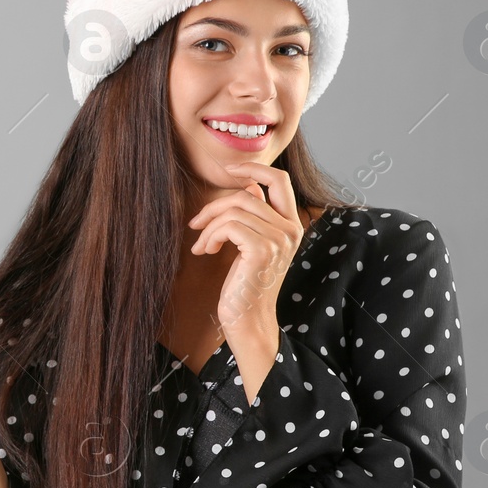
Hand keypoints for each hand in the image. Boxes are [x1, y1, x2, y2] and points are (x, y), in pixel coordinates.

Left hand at [185, 162, 303, 347]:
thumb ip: (255, 216)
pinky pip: (228, 226)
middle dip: (214, 206)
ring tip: (201, 246)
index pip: (279, 180)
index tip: (229, 170)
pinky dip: (210, 236)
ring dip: (208, 227)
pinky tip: (205, 252)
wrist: (247, 319)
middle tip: (195, 224)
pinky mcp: (263, 249)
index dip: (253, 167)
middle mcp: (291, 229)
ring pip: (234, 210)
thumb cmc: (245, 283)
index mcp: (292, 225)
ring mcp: (279, 239)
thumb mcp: (253, 244)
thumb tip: (249, 187)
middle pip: (246, 194)